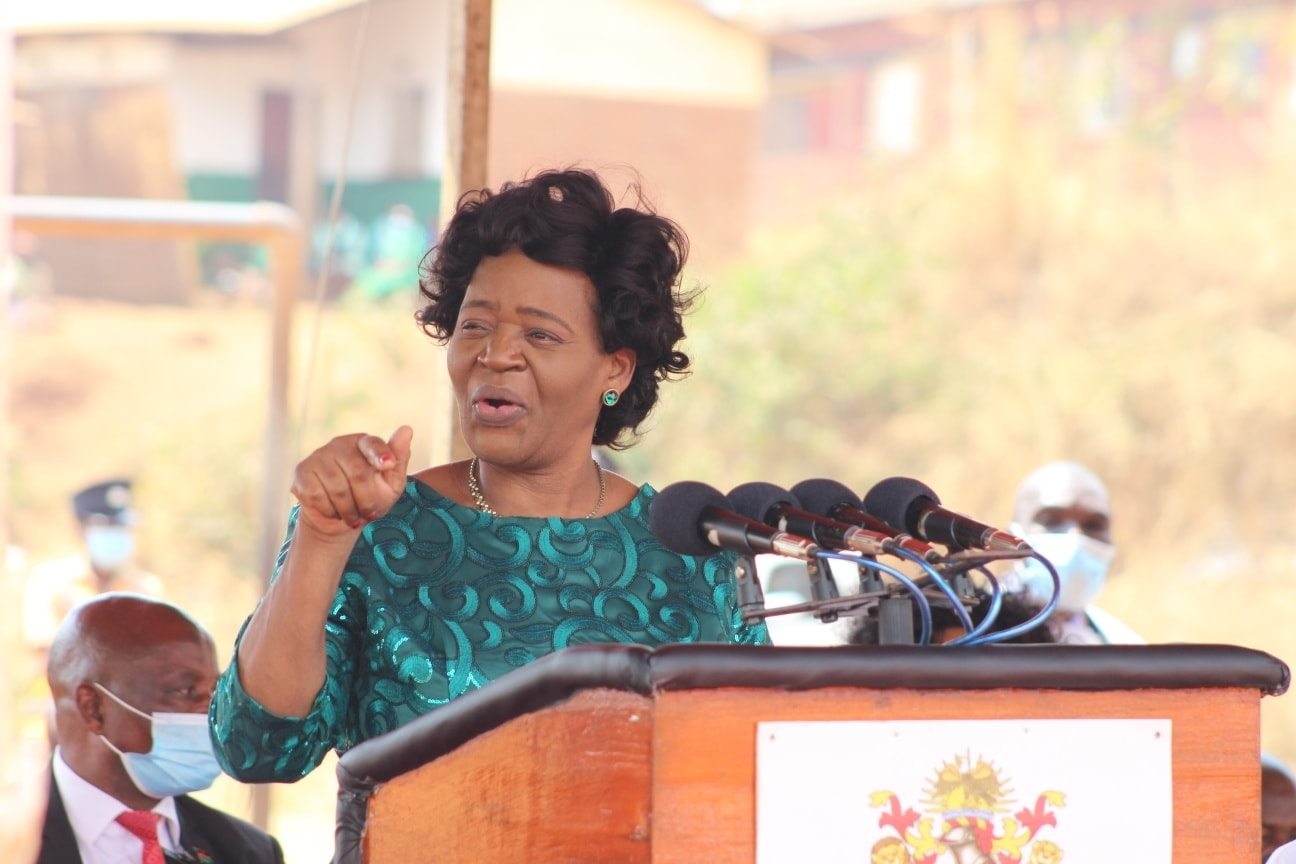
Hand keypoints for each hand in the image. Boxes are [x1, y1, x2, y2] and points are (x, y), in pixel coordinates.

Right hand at [290, 425, 413, 536]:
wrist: (340, 518)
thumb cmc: (371, 498)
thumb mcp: (392, 483)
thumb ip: (399, 458)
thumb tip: (407, 429)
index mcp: (363, 442)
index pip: (372, 444)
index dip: (380, 454)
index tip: (388, 465)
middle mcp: (339, 444)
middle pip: (357, 473)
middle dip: (367, 501)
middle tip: (369, 514)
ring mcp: (318, 455)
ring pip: (337, 488)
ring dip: (349, 510)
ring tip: (353, 516)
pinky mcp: (302, 472)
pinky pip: (317, 495)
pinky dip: (329, 510)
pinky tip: (333, 510)